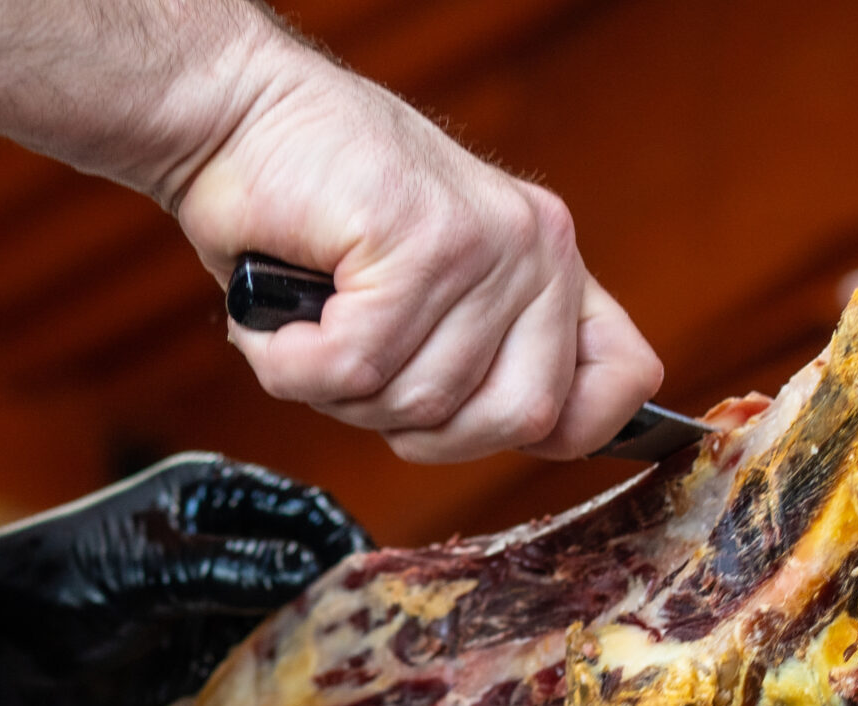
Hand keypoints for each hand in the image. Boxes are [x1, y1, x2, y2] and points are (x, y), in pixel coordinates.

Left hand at [0, 453, 369, 705]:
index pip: (309, 514)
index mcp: (212, 498)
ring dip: (321, 657)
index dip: (351, 547)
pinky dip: (288, 695)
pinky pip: (262, 677)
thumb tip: (327, 579)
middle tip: (393, 652)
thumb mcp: (148, 569)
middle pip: (311, 573)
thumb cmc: (50, 586)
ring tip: (366, 692)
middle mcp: (223, 550)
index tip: (390, 594)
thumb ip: (237, 570)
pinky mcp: (200, 669)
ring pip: (293, 629)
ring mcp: (213, 611)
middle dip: (346, 608)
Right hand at [173, 38, 663, 463]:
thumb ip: (484, 359)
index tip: (483, 416)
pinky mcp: (423, 239)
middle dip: (418, 426)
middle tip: (359, 364)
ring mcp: (487, 243)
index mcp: (549, 264)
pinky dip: (296, 365)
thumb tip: (540, 433)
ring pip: (421, 403)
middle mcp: (536, 248)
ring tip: (312, 320)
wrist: (234, 120)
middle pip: (514, 422)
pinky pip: (356, 368)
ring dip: (337, 387)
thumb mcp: (425, 298)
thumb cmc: (310, 218)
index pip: (623, 378)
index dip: (569, 429)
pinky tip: (284, 315)